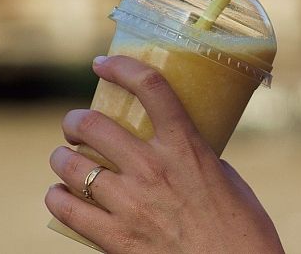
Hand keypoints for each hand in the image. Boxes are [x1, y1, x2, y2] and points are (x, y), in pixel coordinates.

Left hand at [45, 55, 283, 253]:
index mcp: (186, 147)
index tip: (103, 64)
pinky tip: (62, 194)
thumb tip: (174, 149)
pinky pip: (65, 207)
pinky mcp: (115, 238)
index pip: (150, 87)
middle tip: (77, 125)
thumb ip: (195, 157)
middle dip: (76, 120)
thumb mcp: (225, 178)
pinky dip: (58, 196)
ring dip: (62, 157)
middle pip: (93, 124)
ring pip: (71, 164)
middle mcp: (153, 168)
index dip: (122, 67)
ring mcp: (130, 203)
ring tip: (66, 159)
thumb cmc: (242, 228)